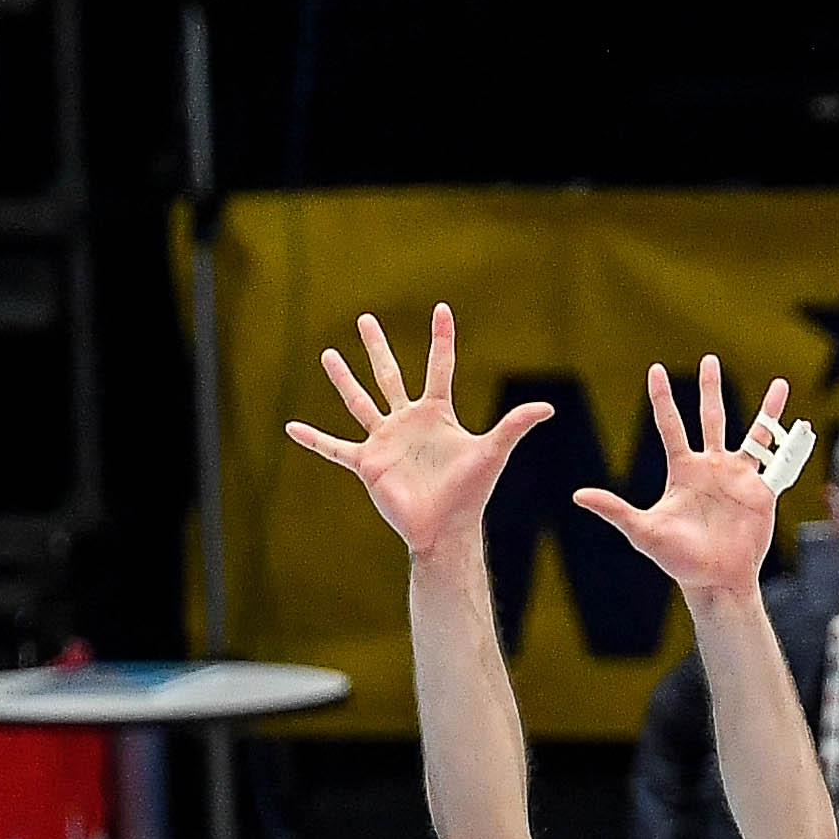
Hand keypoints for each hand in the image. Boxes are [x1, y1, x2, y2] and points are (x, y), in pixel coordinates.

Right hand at [284, 303, 556, 562]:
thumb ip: (514, 425)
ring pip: (360, 402)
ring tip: (328, 355)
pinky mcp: (368, 464)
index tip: (442, 309)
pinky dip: (314, 439)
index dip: (442, 339)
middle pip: (389, 375)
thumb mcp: (493, 452)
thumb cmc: (471, 493)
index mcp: (437, 415)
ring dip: (343, 380)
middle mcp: (408, 422)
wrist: (445, 530)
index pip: (439, 367)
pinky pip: (335, 448)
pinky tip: (291, 427)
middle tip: (365, 319)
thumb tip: (548, 407)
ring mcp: (385, 441)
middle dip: (377, 347)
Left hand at [574, 355, 812, 604]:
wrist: (716, 579)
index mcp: (683, 470)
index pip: (670, 425)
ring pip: (754, 434)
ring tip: (780, 383)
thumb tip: (578, 495)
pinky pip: (779, 462)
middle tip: (710, 359)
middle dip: (710, 389)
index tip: (656, 370)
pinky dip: (791, 443)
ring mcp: (739, 477)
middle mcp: (711, 467)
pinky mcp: (762, 491)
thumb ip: (615, 510)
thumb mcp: (643, 531)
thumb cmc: (678, 559)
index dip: (662, 398)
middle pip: (711, 418)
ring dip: (766, 410)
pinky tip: (803, 425)